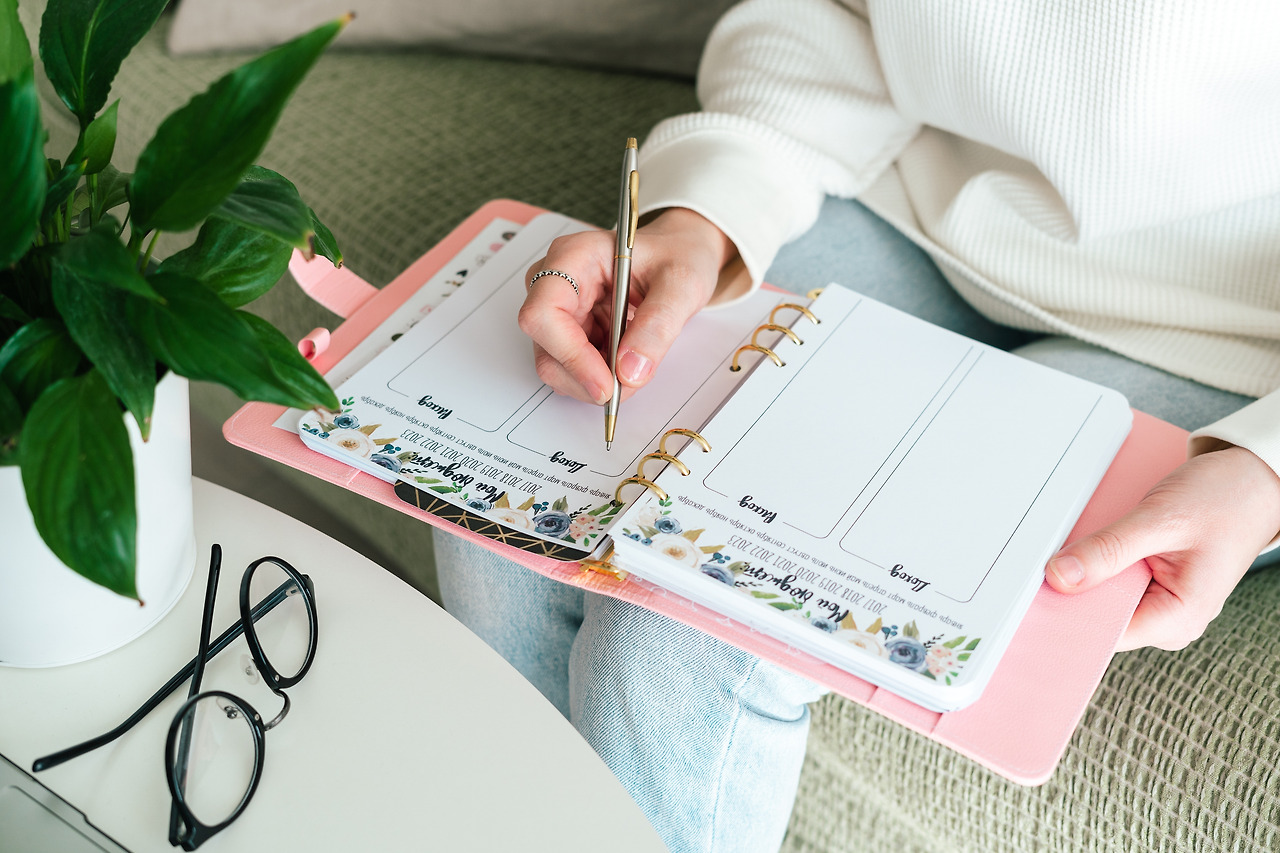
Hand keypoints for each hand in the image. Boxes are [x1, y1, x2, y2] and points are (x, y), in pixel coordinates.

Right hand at [518, 208, 737, 403]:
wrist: (680, 256)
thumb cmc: (677, 256)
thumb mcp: (681, 285)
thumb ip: (658, 326)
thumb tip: (630, 371)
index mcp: (573, 256)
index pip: (543, 314)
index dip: (570, 355)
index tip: (606, 383)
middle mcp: (556, 282)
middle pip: (546, 347)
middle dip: (586, 377)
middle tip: (629, 383)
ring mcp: (559, 308)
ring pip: (556, 365)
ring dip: (594, 380)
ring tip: (635, 364)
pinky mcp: (568, 329)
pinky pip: (572, 369)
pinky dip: (599, 377)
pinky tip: (625, 360)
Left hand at [1046, 446, 1279, 650]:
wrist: (1253, 482)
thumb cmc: (1224, 500)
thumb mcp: (1160, 520)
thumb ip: (1109, 549)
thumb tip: (1060, 576)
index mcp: (1176, 619)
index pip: (1101, 633)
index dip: (1065, 614)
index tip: (1033, 594)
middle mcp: (1168, 620)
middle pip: (1097, 616)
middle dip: (1072, 590)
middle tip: (1049, 560)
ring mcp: (1160, 603)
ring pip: (1101, 597)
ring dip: (1085, 573)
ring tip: (1080, 547)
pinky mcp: (1152, 585)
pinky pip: (1110, 581)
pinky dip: (1097, 564)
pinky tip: (1094, 547)